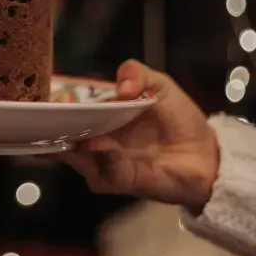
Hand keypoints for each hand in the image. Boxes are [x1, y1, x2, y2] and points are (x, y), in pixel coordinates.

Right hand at [59, 60, 219, 210]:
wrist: (205, 153)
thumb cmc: (179, 118)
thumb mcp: (159, 85)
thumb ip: (137, 73)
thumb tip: (121, 87)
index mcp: (99, 114)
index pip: (66, 109)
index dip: (54, 104)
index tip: (53, 98)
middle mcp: (93, 138)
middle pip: (60, 134)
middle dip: (52, 126)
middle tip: (50, 116)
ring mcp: (102, 162)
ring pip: (75, 155)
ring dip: (75, 143)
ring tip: (79, 131)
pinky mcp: (117, 182)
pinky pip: (103, 171)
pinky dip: (104, 159)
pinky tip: (107, 148)